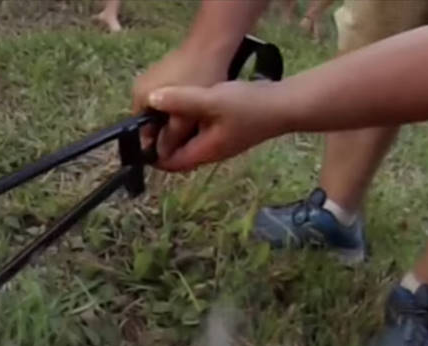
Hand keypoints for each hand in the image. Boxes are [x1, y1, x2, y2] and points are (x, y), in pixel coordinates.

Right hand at [132, 46, 227, 161]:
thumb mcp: (186, 114)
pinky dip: (180, 106)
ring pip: (162, 111)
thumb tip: (161, 157)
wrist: (210, 44)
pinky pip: (169, 99)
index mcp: (139, 98)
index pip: (144, 132)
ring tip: (195, 124)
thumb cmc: (198, 78)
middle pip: (153, 122)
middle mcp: (139, 89)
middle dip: (169, 132)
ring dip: (176, 120)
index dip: (159, 145)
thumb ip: (172, 136)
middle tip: (189, 139)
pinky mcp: (163, 74)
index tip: (175, 153)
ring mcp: (150, 79)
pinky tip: (196, 108)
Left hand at [145, 82, 284, 171]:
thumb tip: (152, 100)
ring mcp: (220, 143)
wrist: (286, 105)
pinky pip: (201, 131)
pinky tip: (189, 103)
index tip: (140, 134)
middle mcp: (211, 153)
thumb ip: (181, 100)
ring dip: (175, 130)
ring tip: (163, 110)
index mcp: (204, 152)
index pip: (169, 163)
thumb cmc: (250, 106)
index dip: (151, 153)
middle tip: (148, 120)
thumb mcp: (211, 99)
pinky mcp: (228, 132)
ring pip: (189, 142)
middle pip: (178, 154)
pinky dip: (190, 122)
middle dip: (162, 141)